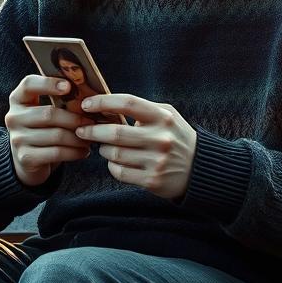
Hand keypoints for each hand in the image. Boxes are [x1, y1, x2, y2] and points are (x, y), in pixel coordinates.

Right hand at [5, 75, 95, 186]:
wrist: (28, 159)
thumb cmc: (42, 129)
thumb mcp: (44, 111)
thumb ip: (59, 101)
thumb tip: (89, 97)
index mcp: (18, 99)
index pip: (29, 84)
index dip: (49, 83)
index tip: (69, 86)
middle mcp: (13, 117)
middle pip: (49, 114)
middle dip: (75, 118)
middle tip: (91, 122)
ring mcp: (17, 138)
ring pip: (56, 135)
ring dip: (78, 137)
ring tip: (90, 137)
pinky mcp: (26, 157)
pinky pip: (57, 152)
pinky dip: (75, 152)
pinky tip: (84, 151)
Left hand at [73, 94, 196, 199]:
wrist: (199, 168)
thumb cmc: (175, 136)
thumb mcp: (166, 116)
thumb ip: (140, 109)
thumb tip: (104, 105)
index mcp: (162, 117)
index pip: (128, 103)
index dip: (103, 102)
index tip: (86, 105)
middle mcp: (160, 138)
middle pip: (115, 133)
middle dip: (92, 131)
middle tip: (82, 130)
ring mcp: (156, 161)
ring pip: (114, 154)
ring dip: (103, 149)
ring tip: (104, 147)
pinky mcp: (152, 180)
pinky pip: (119, 172)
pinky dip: (112, 166)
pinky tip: (115, 162)